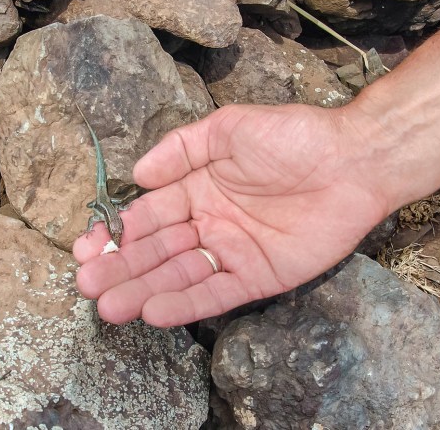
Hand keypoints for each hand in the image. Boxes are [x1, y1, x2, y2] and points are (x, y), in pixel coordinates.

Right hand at [73, 103, 398, 326]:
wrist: (353, 160)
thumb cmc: (293, 136)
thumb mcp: (229, 128)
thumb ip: (183, 149)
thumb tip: (138, 174)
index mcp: (200, 187)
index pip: (150, 215)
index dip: (118, 232)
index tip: (85, 248)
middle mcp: (212, 222)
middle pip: (158, 251)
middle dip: (121, 268)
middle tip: (86, 285)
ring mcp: (235, 251)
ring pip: (180, 276)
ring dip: (143, 291)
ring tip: (107, 306)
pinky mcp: (261, 276)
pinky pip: (217, 294)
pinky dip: (185, 304)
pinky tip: (153, 312)